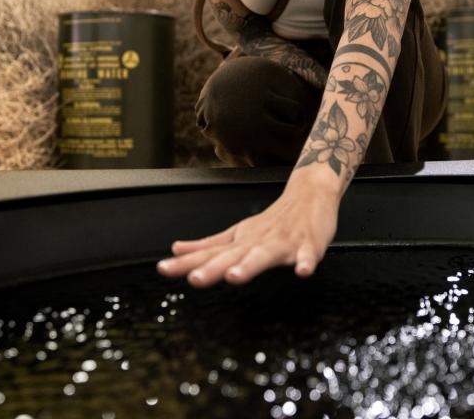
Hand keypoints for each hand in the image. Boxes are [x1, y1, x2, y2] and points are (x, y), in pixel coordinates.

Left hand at [157, 171, 340, 286]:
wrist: (310, 194)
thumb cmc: (273, 220)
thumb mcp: (237, 233)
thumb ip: (208, 245)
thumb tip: (176, 249)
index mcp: (240, 242)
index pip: (208, 254)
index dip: (186, 263)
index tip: (164, 269)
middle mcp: (257, 242)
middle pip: (232, 256)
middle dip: (214, 268)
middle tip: (195, 279)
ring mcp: (283, 242)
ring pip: (264, 255)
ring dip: (250, 266)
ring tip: (235, 276)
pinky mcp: (308, 244)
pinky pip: (307, 255)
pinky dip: (305, 262)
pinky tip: (302, 272)